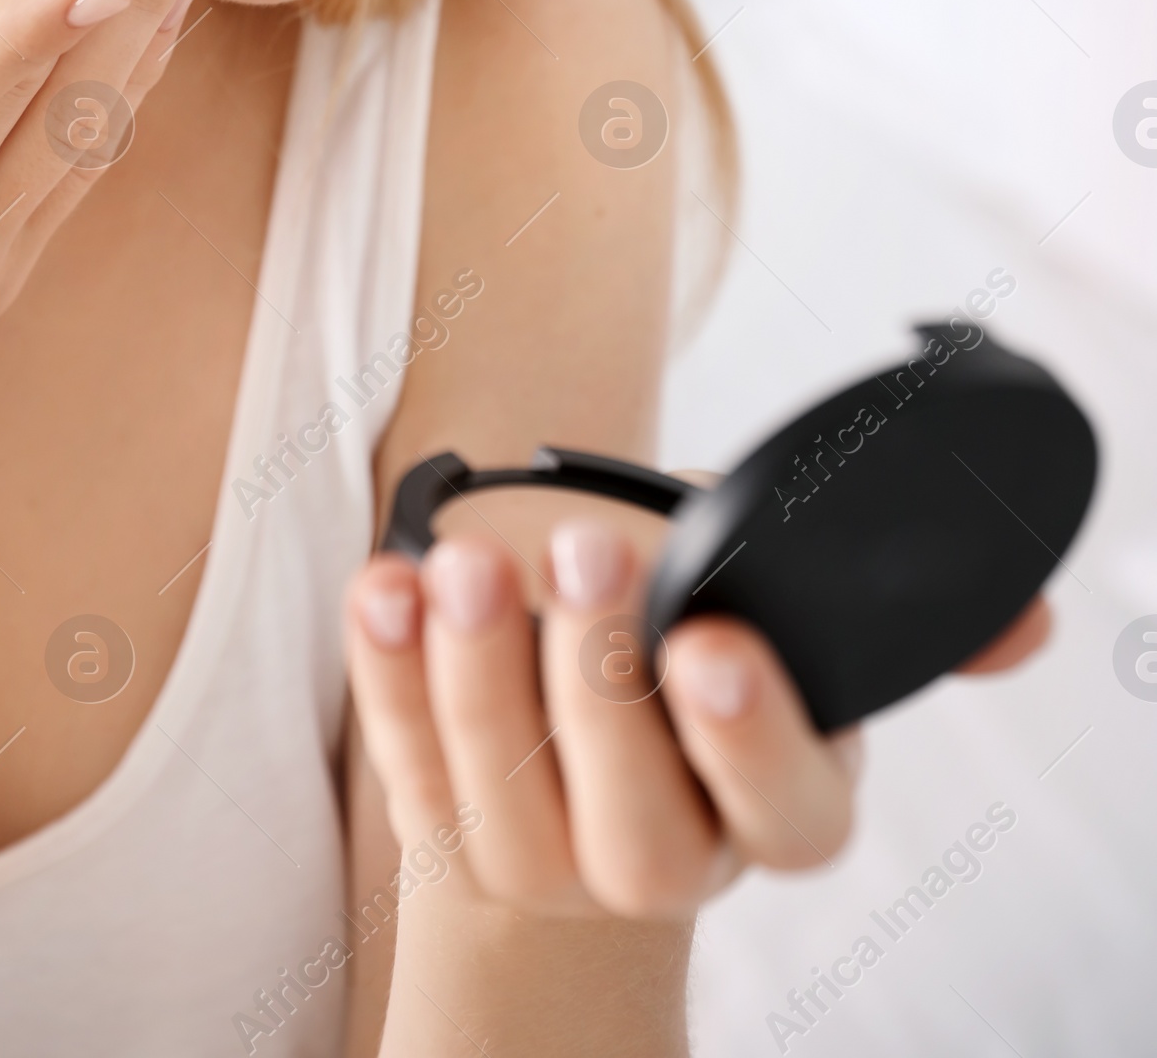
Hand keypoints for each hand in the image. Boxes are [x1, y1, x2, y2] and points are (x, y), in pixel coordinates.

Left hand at [346, 523, 1050, 922]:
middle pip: (638, 822)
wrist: (583, 737)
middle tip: (584, 549)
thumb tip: (1024, 619)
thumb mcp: (792, 619)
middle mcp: (667, 858)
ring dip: (476, 675)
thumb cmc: (698, 638)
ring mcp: (545, 859)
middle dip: (602, 683)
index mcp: (779, 808)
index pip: (785, 808)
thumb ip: (881, 615)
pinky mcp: (444, 821)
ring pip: (509, 798)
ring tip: (463, 561)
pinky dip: (386, 673)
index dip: (748, 732)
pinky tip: (383, 586)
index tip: (708, 637)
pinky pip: (408, 762)